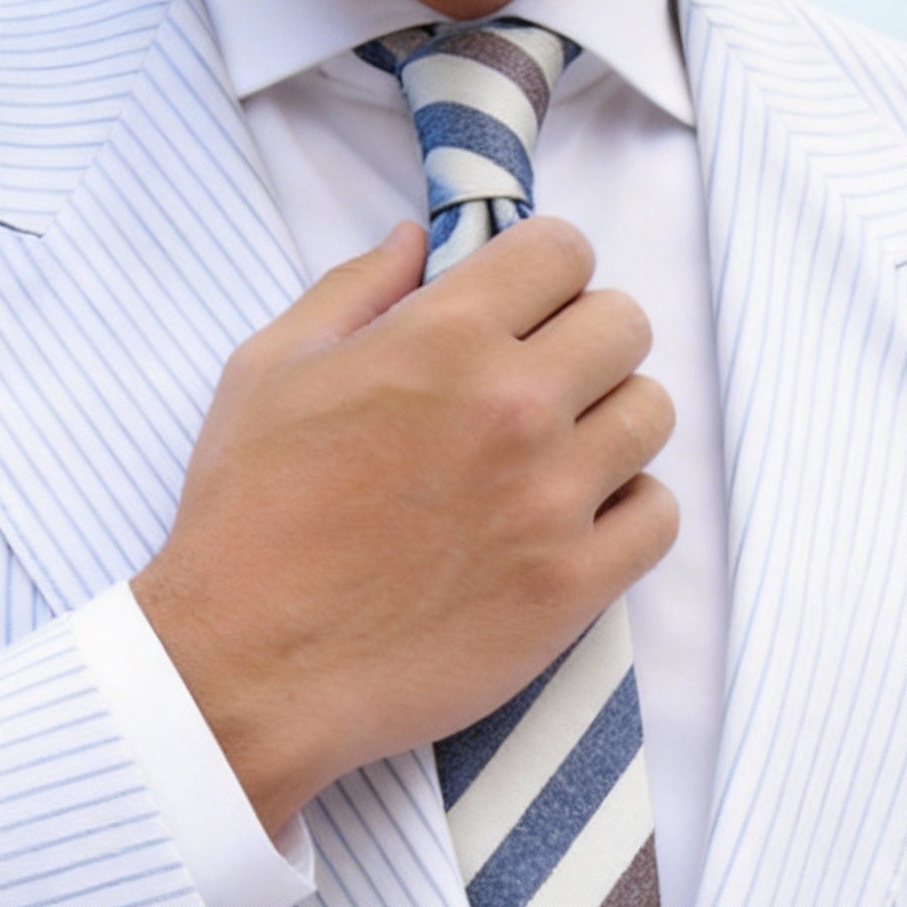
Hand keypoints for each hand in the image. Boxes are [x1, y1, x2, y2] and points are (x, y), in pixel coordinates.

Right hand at [132, 218, 677, 833]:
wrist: (253, 667)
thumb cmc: (247, 519)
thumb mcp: (269, 372)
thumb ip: (353, 291)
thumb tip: (418, 239)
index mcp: (442, 341)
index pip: (562, 252)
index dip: (547, 272)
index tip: (528, 308)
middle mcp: (514, 408)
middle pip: (625, 325)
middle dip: (587, 340)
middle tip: (545, 384)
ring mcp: (554, 501)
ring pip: (653, 415)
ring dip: (614, 423)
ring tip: (562, 456)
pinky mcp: (575, 586)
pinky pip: (659, 516)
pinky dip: (631, 512)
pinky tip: (578, 522)